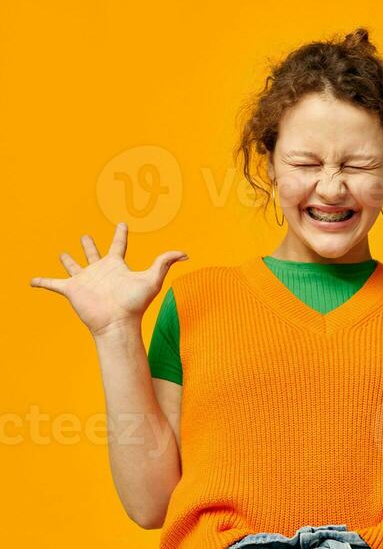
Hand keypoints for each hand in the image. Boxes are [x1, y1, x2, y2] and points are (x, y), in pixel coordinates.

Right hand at [30, 222, 188, 336]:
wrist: (117, 324)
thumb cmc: (135, 304)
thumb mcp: (152, 279)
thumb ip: (165, 263)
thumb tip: (185, 253)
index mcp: (117, 266)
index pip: (119, 245)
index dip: (120, 234)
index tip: (121, 224)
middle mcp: (100, 272)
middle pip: (93, 254)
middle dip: (89, 245)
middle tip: (85, 236)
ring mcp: (85, 281)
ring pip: (74, 267)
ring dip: (68, 261)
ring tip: (63, 254)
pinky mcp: (71, 291)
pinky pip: (53, 284)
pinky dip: (42, 282)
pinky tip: (32, 281)